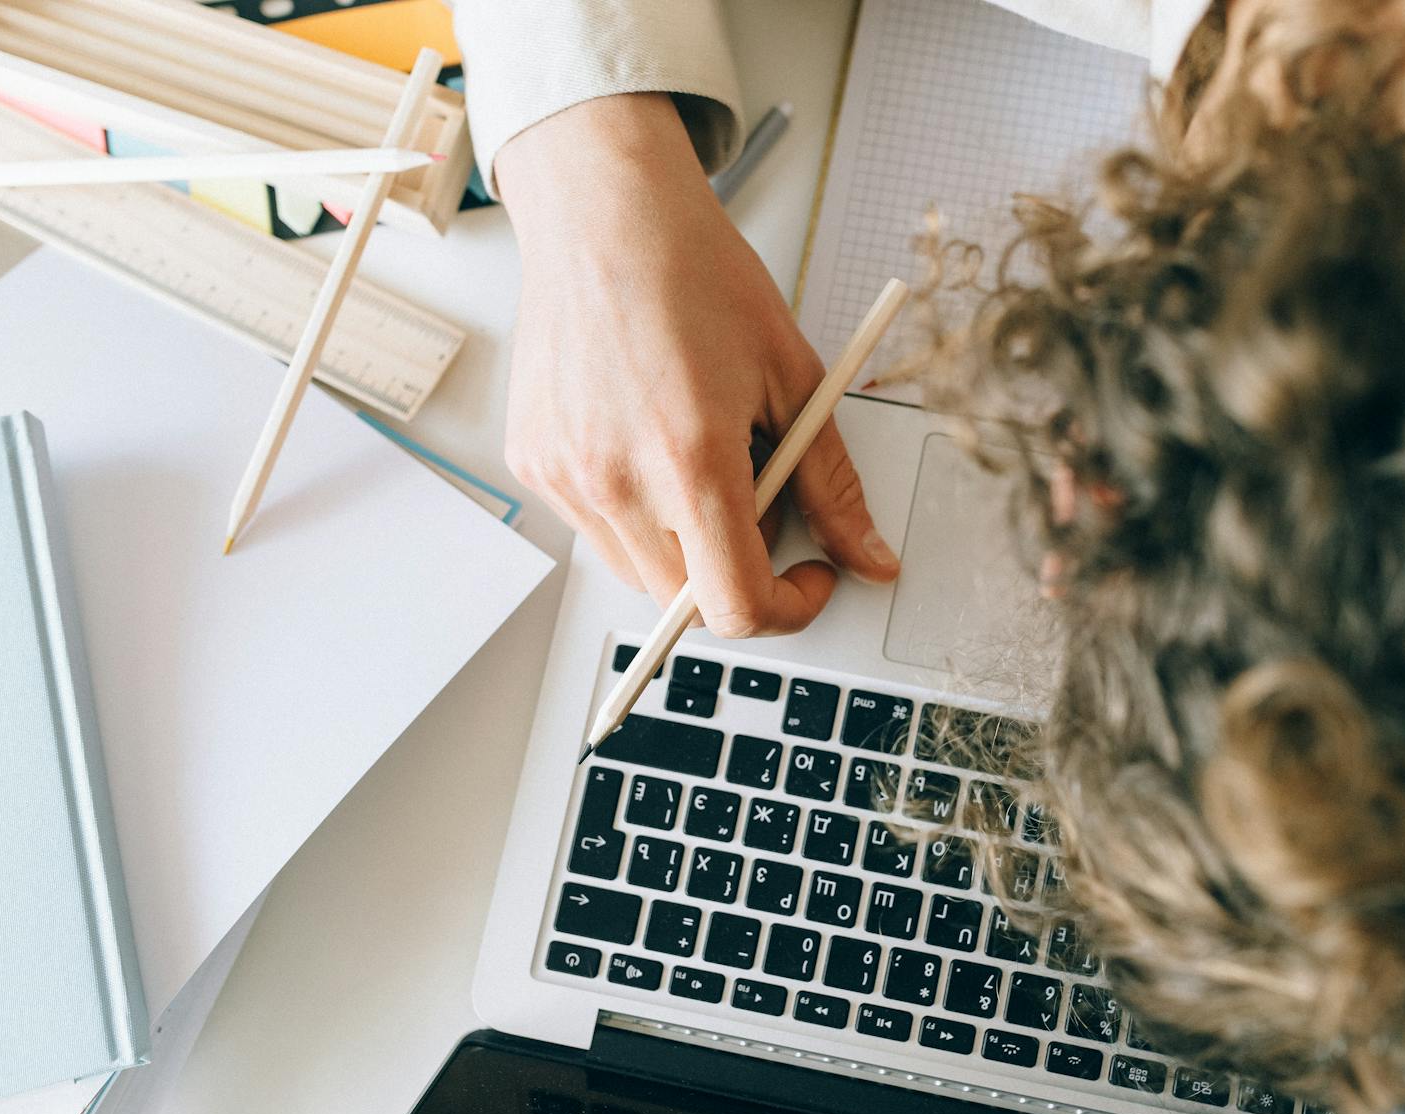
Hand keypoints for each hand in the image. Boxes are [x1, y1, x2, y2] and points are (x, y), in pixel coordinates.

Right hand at [496, 94, 899, 636]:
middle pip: (687, 602)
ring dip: (684, 546)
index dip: (787, 608)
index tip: (808, 576)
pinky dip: (635, 511)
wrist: (607, 214)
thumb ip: (833, 486)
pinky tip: (649, 439)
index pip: (735, 607)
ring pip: (639, 573)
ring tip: (702, 457)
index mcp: (689, 460)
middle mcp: (615, 479)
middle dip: (738, 572)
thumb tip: (871, 559)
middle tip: (761, 499)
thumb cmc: (697, 277)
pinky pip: (596, 529)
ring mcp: (564, 476)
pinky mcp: (533, 463)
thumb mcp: (793, 380)